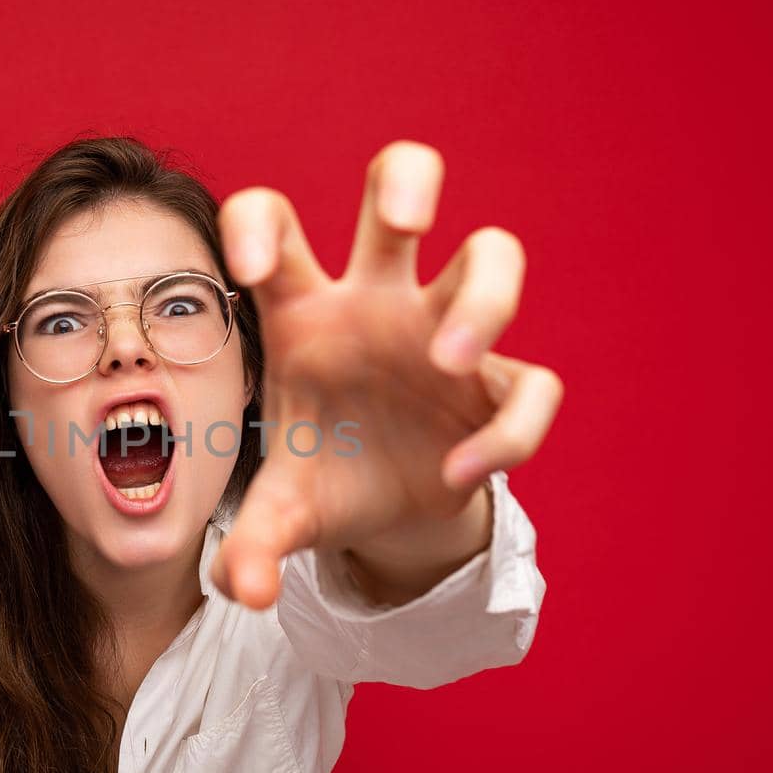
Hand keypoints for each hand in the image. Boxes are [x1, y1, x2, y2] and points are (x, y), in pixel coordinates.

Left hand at [209, 141, 563, 609]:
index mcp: (304, 311)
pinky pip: (531, 385)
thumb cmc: (325, 476)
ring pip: (493, 256)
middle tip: (408, 221)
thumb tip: (240, 592)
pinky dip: (505, 431)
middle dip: (410, 180)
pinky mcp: (498, 387)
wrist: (389, 514)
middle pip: (402, 185)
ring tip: (446, 360)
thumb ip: (250, 544)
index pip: (275, 224)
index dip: (257, 223)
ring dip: (484, 298)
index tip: (243, 268)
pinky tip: (457, 473)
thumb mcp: (281, 511)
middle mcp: (379, 304)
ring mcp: (444, 335)